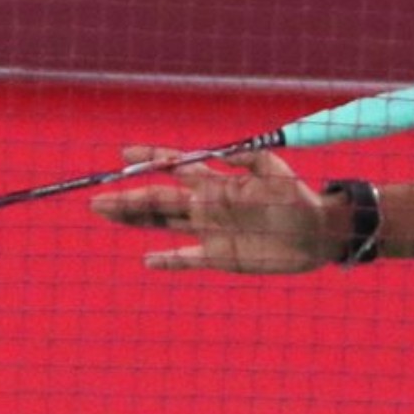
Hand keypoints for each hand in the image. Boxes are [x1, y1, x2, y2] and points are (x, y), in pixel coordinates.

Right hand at [90, 148, 334, 272]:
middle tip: (96, 198)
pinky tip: (147, 259)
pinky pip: (186, 258)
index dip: (150, 158)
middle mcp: (206, 204)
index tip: (124, 153)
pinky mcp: (219, 256)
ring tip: (105, 214)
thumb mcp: (276, 170)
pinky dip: (167, 261)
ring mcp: (209, 231)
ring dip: (134, 219)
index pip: (175, 166)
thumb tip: (223, 154)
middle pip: (158, 198)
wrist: (317, 235)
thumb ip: (249, 159)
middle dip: (127, 197)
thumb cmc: (298, 198)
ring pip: (163, 223)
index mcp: (216, 181)